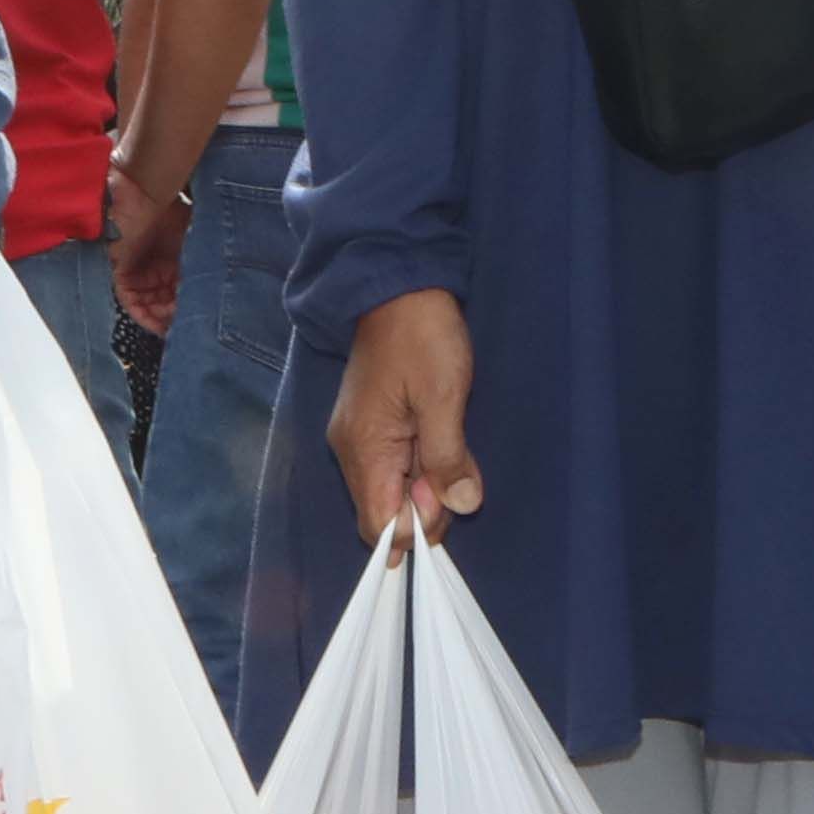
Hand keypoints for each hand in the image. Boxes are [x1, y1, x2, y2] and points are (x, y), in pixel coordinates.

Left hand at [108, 168, 191, 333]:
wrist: (145, 192)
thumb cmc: (173, 209)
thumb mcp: (198, 236)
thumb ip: (207, 257)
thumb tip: (229, 280)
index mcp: (174, 259)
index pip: (181, 291)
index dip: (191, 306)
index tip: (203, 321)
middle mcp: (155, 268)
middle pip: (166, 302)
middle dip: (178, 317)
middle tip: (192, 328)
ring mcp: (138, 272)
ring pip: (151, 306)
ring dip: (164, 319)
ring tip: (179, 329)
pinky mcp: (122, 274)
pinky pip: (131, 303)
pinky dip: (145, 316)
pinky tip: (159, 325)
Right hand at [335, 287, 482, 537]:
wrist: (400, 286)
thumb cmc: (423, 337)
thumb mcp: (444, 396)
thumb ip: (448, 457)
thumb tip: (461, 506)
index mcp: (363, 448)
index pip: (379, 524)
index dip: (417, 527)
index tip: (449, 498)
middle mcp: (352, 451)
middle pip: (383, 512)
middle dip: (424, 509)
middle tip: (458, 477)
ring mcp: (359, 438)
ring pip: (390, 491)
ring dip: (425, 487)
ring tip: (454, 456)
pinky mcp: (371, 426)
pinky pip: (392, 467)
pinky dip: (419, 469)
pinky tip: (441, 446)